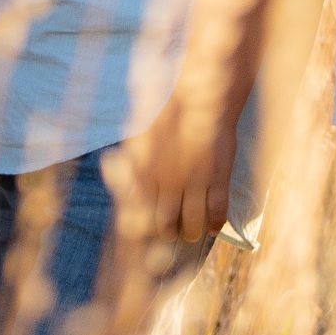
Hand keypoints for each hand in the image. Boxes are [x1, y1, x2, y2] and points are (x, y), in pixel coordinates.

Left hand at [128, 84, 235, 243]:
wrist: (203, 99)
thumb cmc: (168, 117)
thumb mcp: (141, 137)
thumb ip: (131, 163)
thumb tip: (117, 181)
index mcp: (148, 173)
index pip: (143, 214)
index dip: (146, 227)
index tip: (151, 229)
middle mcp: (171, 182)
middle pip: (166, 224)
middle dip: (168, 233)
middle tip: (172, 235)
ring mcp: (196, 181)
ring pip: (193, 222)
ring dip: (192, 232)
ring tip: (192, 234)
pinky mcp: (219, 178)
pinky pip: (218, 211)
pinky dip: (216, 224)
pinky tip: (214, 228)